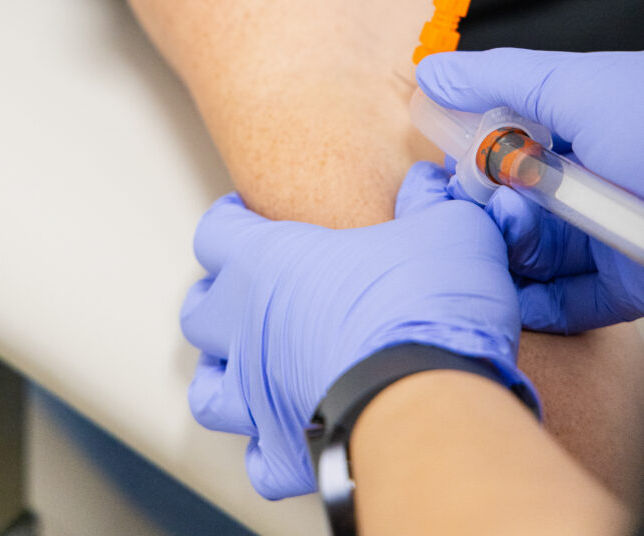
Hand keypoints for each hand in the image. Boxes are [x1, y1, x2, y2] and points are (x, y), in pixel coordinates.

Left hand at [180, 162, 531, 499]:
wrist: (428, 400)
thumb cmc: (424, 303)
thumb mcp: (446, 227)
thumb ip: (429, 202)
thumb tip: (428, 185)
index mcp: (269, 262)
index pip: (216, 232)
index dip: (229, 221)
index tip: (246, 216)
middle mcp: (248, 328)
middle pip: (198, 311)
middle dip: (217, 300)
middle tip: (248, 292)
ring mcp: (258, 396)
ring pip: (207, 390)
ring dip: (223, 375)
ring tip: (250, 366)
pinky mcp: (286, 454)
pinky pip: (259, 458)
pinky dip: (268, 446)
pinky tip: (291, 431)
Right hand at [417, 49, 643, 332]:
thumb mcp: (574, 87)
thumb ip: (498, 80)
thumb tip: (430, 71)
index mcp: (578, 125)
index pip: (503, 142)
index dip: (469, 158)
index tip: (441, 169)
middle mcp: (589, 179)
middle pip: (512, 202)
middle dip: (485, 210)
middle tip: (486, 208)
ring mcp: (606, 232)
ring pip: (533, 254)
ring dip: (507, 254)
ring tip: (503, 244)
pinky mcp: (627, 284)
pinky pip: (570, 302)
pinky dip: (538, 304)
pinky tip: (513, 297)